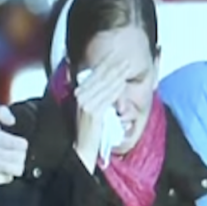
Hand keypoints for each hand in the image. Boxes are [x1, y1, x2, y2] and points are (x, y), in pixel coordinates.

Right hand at [0, 105, 27, 185]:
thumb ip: (3, 112)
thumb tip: (12, 121)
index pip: (21, 145)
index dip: (23, 143)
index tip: (20, 142)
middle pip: (20, 158)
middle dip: (22, 154)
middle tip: (17, 151)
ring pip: (17, 170)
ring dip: (17, 164)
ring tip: (13, 158)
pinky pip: (8, 179)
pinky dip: (8, 174)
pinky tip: (4, 166)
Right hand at [73, 51, 129, 171]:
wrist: (83, 149)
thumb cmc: (90, 131)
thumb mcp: (92, 110)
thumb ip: (97, 96)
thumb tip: (107, 85)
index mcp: (79, 93)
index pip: (94, 75)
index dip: (106, 64)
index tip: (116, 56)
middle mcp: (81, 96)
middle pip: (100, 77)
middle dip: (114, 66)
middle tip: (125, 58)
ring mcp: (86, 103)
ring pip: (105, 85)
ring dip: (117, 74)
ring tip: (126, 65)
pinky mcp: (93, 111)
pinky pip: (108, 97)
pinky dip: (116, 89)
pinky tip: (123, 82)